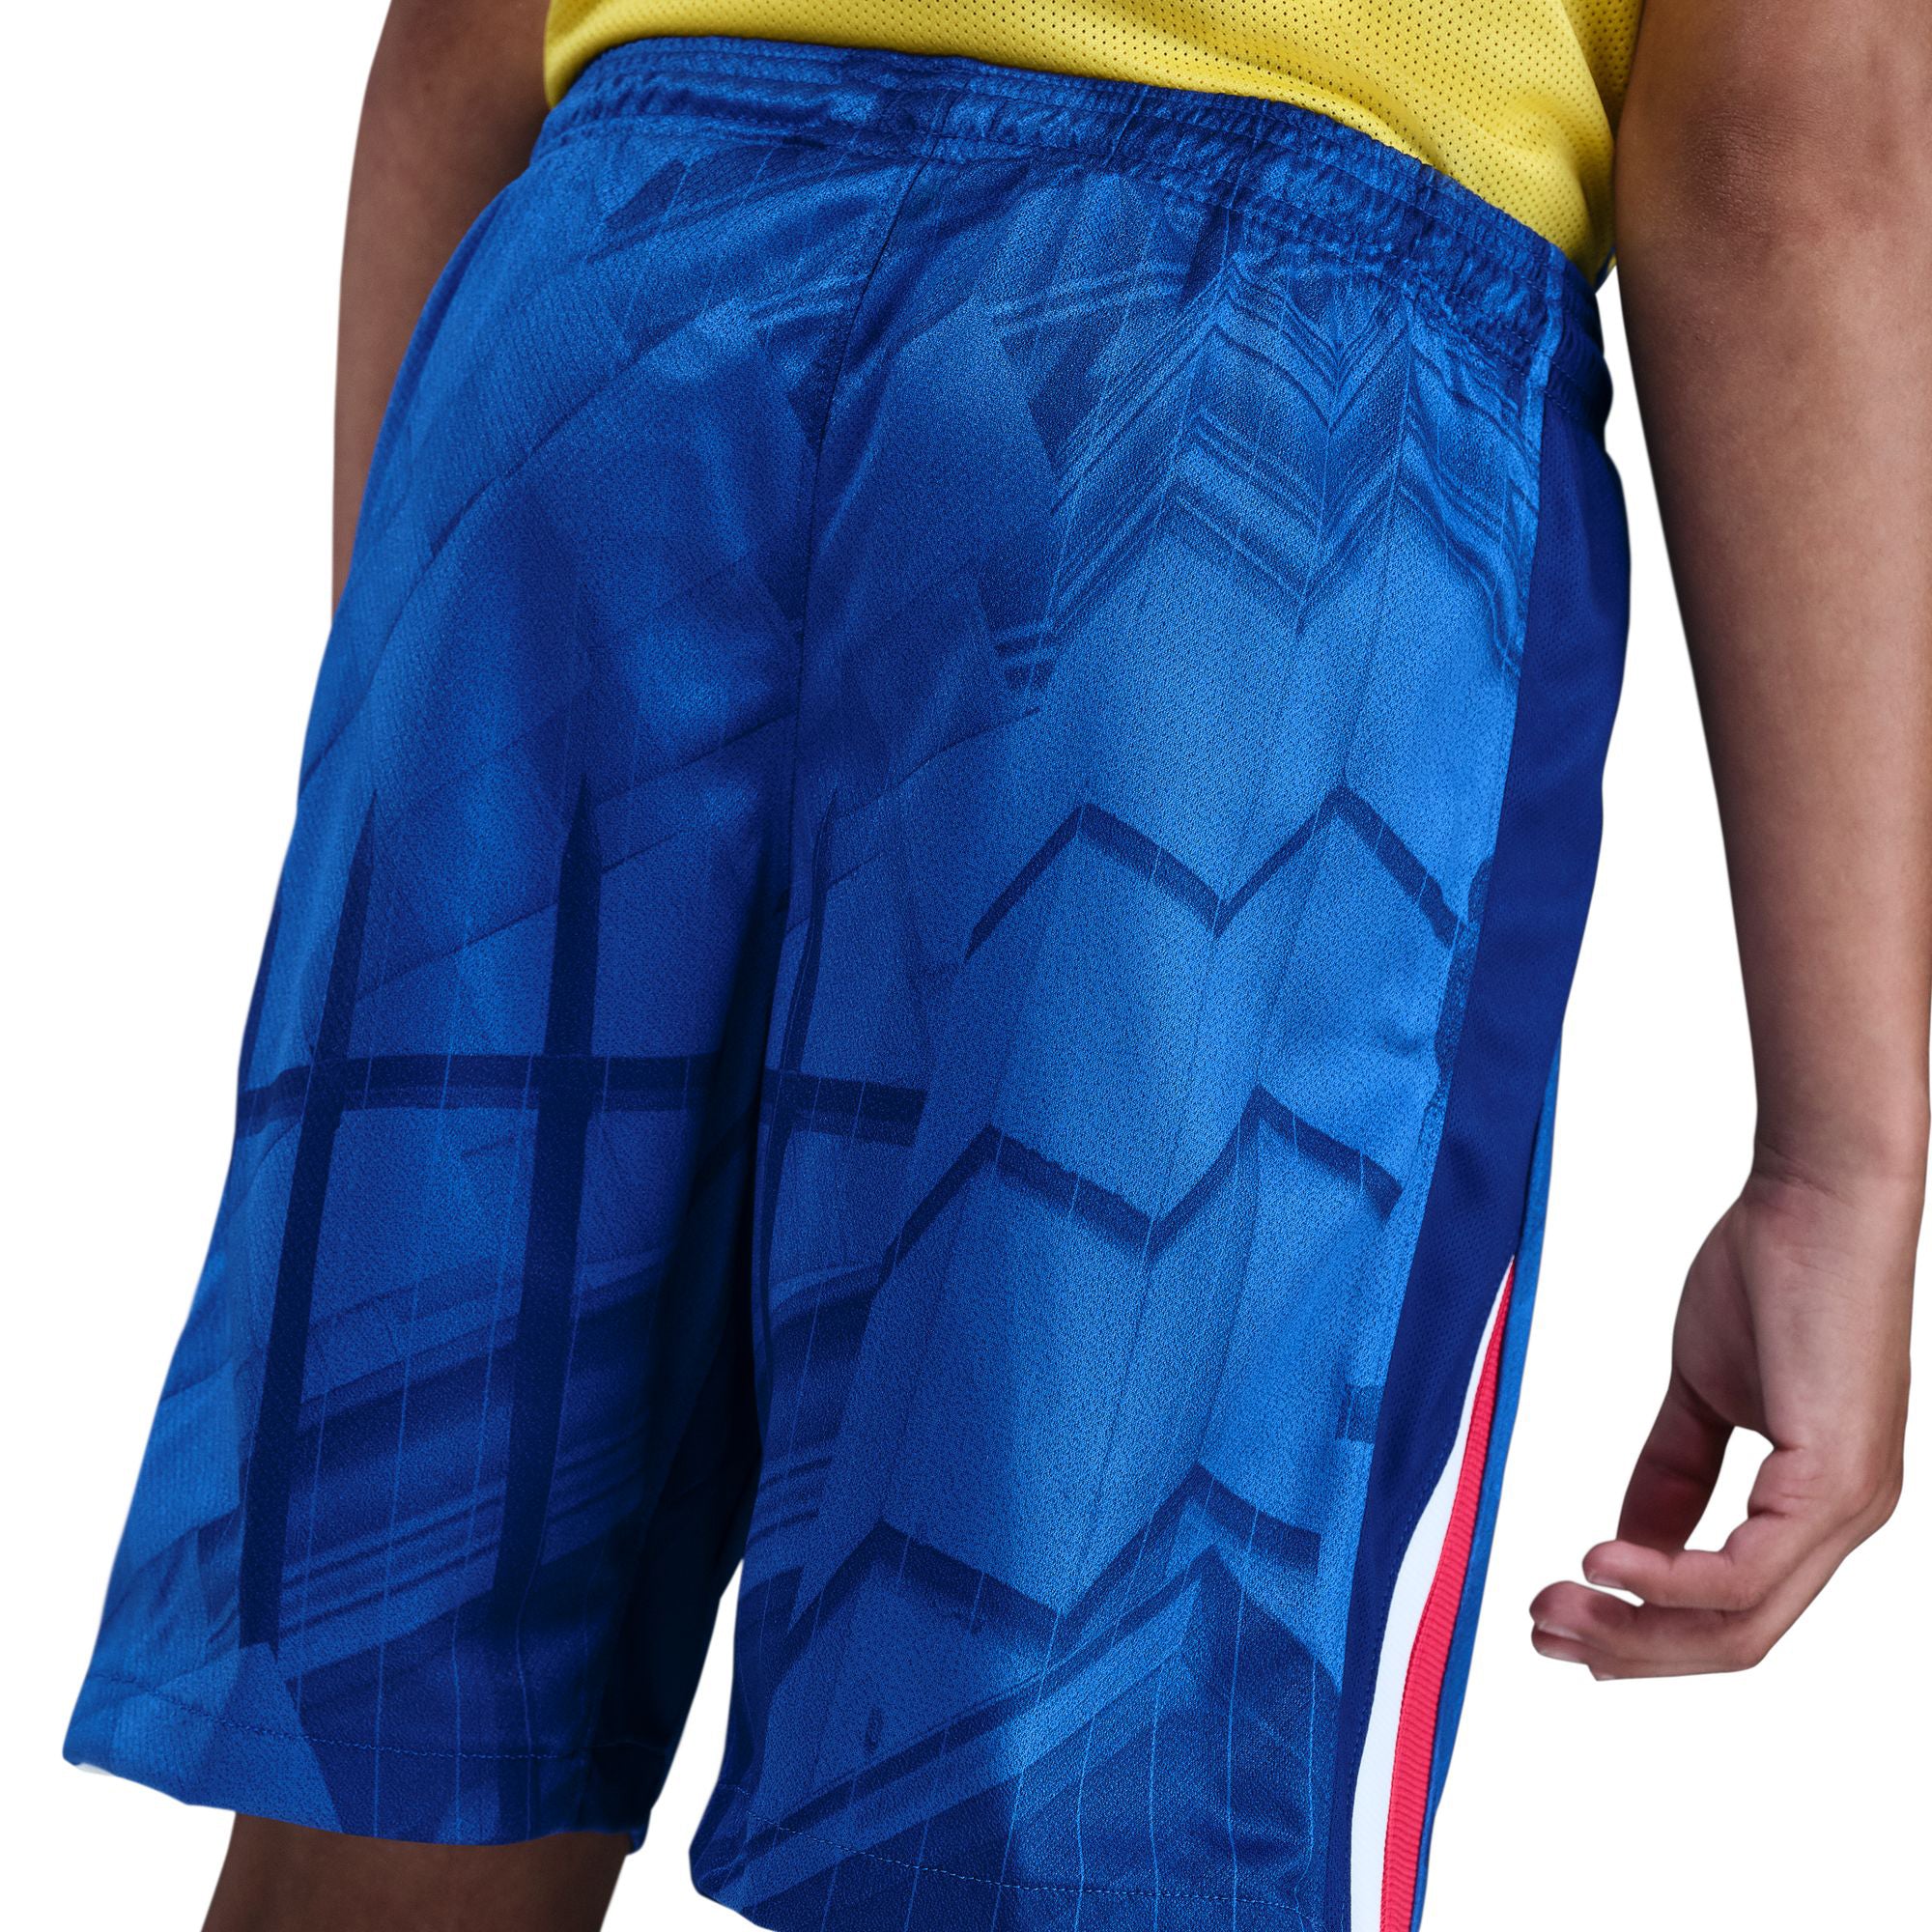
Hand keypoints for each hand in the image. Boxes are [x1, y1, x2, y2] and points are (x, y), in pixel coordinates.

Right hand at [1530, 1162, 1917, 1677]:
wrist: (1818, 1199)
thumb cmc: (1773, 1272)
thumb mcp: (1702, 1392)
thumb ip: (1672, 1472)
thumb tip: (1627, 1545)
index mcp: (1814, 1507)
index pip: (1734, 1612)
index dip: (1647, 1634)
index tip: (1566, 1620)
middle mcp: (1843, 1525)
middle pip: (1734, 1640)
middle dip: (1628, 1649)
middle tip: (1543, 1632)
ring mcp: (1848, 1509)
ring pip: (1740, 1624)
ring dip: (1636, 1629)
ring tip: (1557, 1607)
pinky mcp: (1835, 1481)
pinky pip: (1744, 1573)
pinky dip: (1665, 1582)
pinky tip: (1600, 1561)